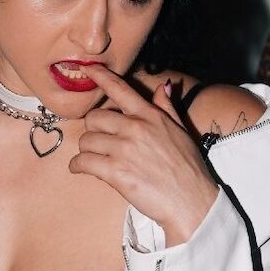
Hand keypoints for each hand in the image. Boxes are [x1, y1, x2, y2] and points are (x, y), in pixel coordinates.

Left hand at [68, 65, 219, 246]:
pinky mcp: (115, 172)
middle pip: (94, 118)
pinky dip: (77, 166)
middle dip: (93, 130)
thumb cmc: (188, 168)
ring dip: (86, 150)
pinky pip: (83, 162)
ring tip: (94, 158)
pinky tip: (81, 168)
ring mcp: (124, 150)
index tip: (87, 68)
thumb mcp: (181, 131)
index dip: (100, 76)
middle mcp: (135, 128)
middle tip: (100, 141)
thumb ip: (167, 107)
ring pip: (86, 141)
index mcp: (150, 116)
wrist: (192, 202)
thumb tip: (164, 86)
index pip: (120, 89)